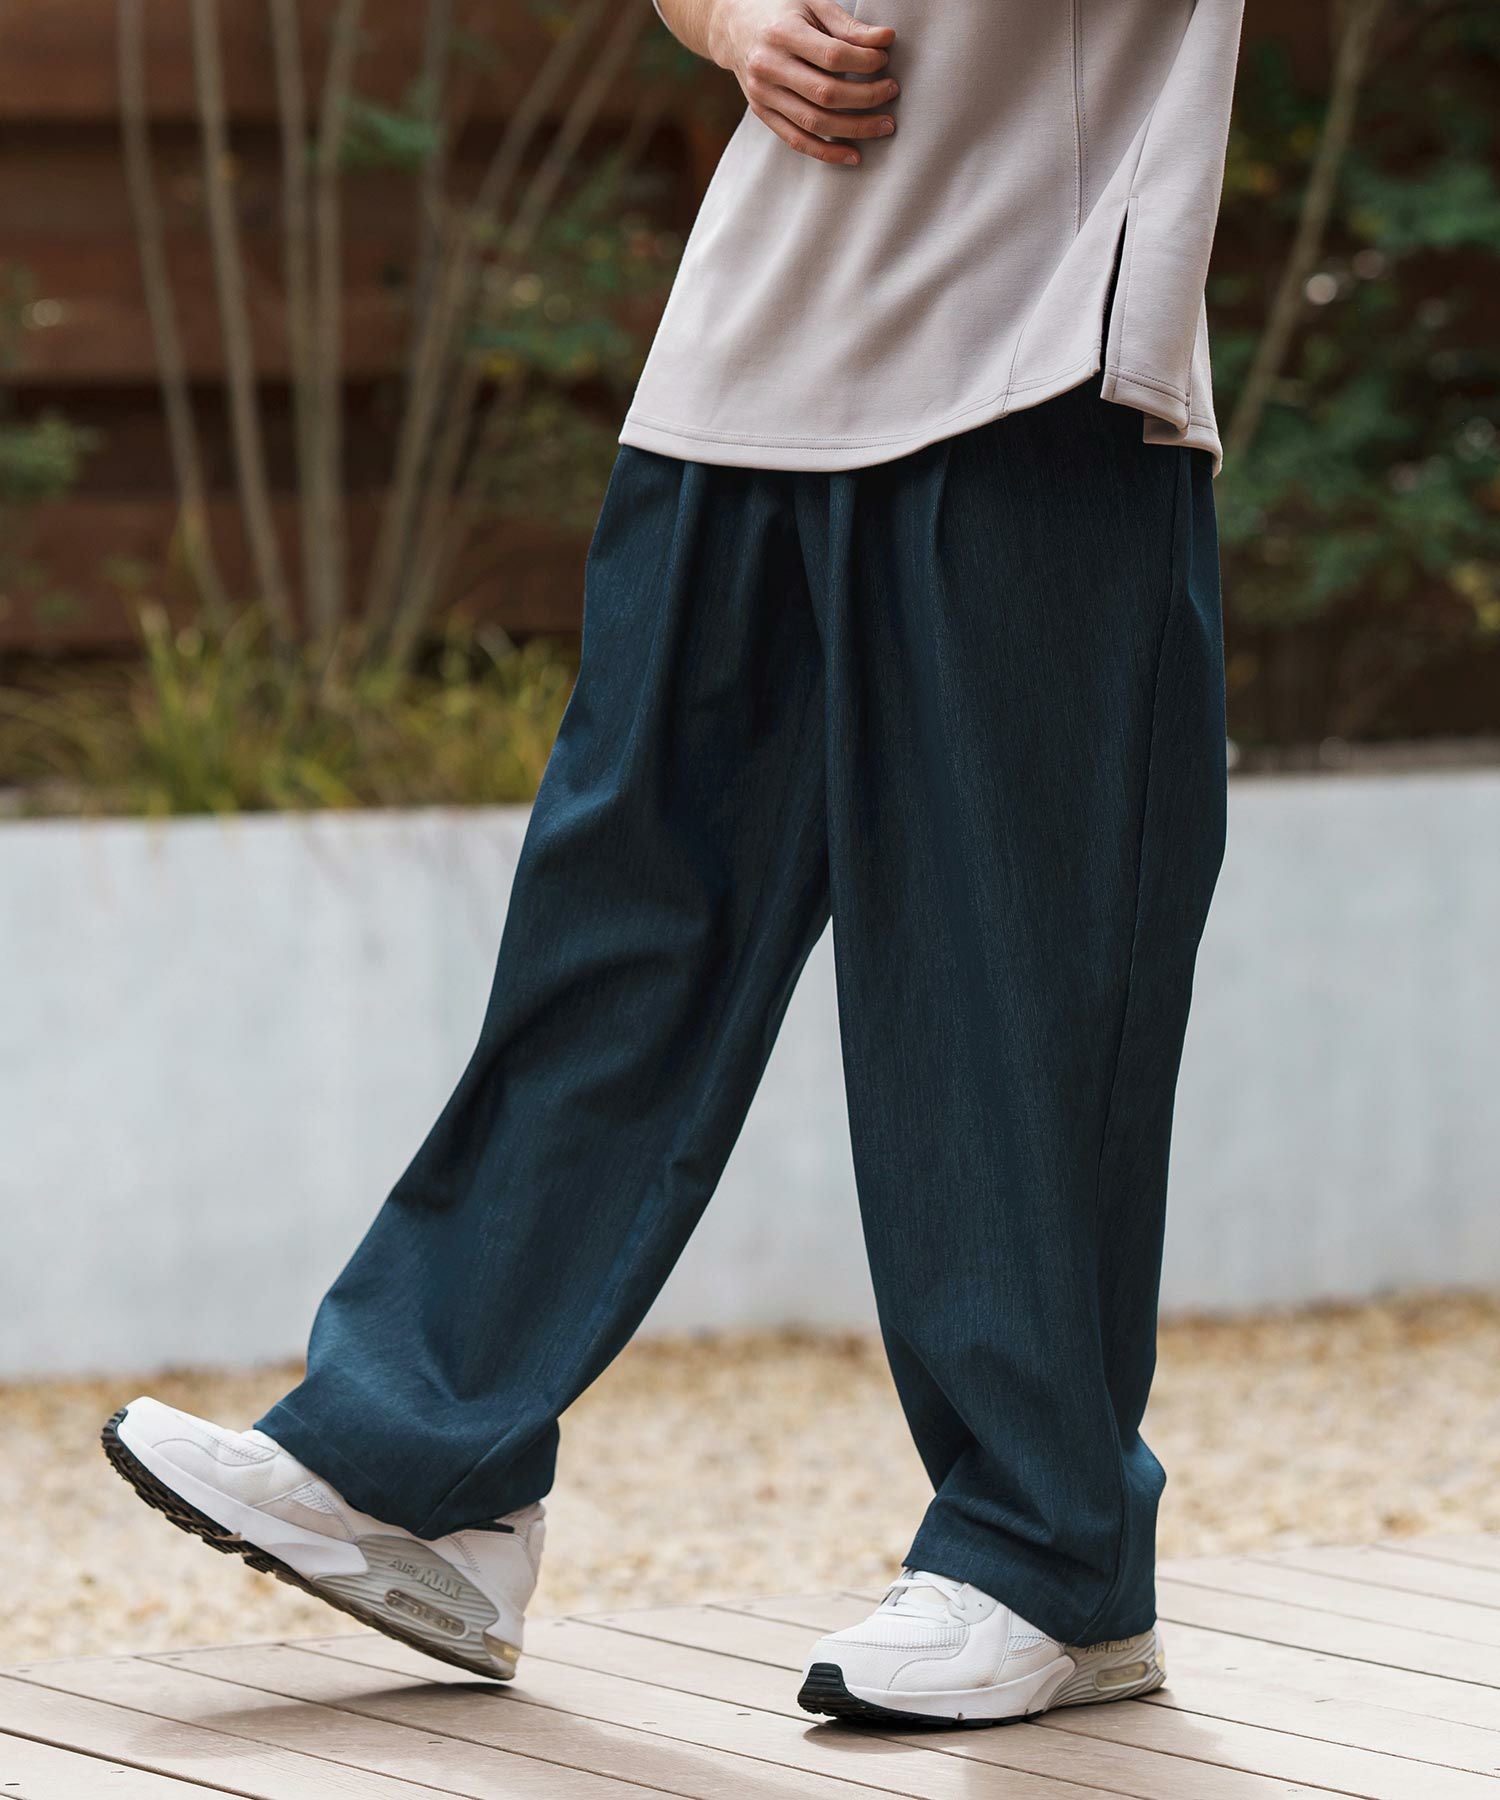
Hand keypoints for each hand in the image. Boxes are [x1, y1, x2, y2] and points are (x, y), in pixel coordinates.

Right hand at [709, 0, 897, 166]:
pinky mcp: (763, 113)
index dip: (864, 62)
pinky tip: (854, 155)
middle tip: (892, 92)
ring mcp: (763, 94)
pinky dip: (827, 152)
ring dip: (854, 128)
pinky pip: (797, 141)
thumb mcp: (812, 4)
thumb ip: (847, 25)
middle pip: (826, 94)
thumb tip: (885, 40)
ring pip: (815, 123)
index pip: (832, 56)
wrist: (734, 27)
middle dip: (866, 97)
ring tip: (883, 125)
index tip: (883, 60)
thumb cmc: (781, 11)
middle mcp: (768, 67)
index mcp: (782, 33)